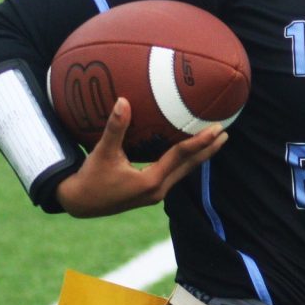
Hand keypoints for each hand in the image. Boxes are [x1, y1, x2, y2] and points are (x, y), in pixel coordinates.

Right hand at [54, 97, 227, 217]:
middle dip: (208, 149)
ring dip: (200, 156)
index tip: (216, 129)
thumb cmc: (90, 178)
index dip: (199, 141)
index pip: (181, 156)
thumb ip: (116, 128)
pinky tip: (191, 152)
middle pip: (190, 165)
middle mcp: (158, 190)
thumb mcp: (102, 152)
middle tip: (225, 132)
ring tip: (216, 141)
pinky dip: (187, 161)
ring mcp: (155, 193)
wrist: (79, 203)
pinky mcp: (151, 193)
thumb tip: (123, 101)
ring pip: (184, 171)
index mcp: (150, 181)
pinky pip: (175, 174)